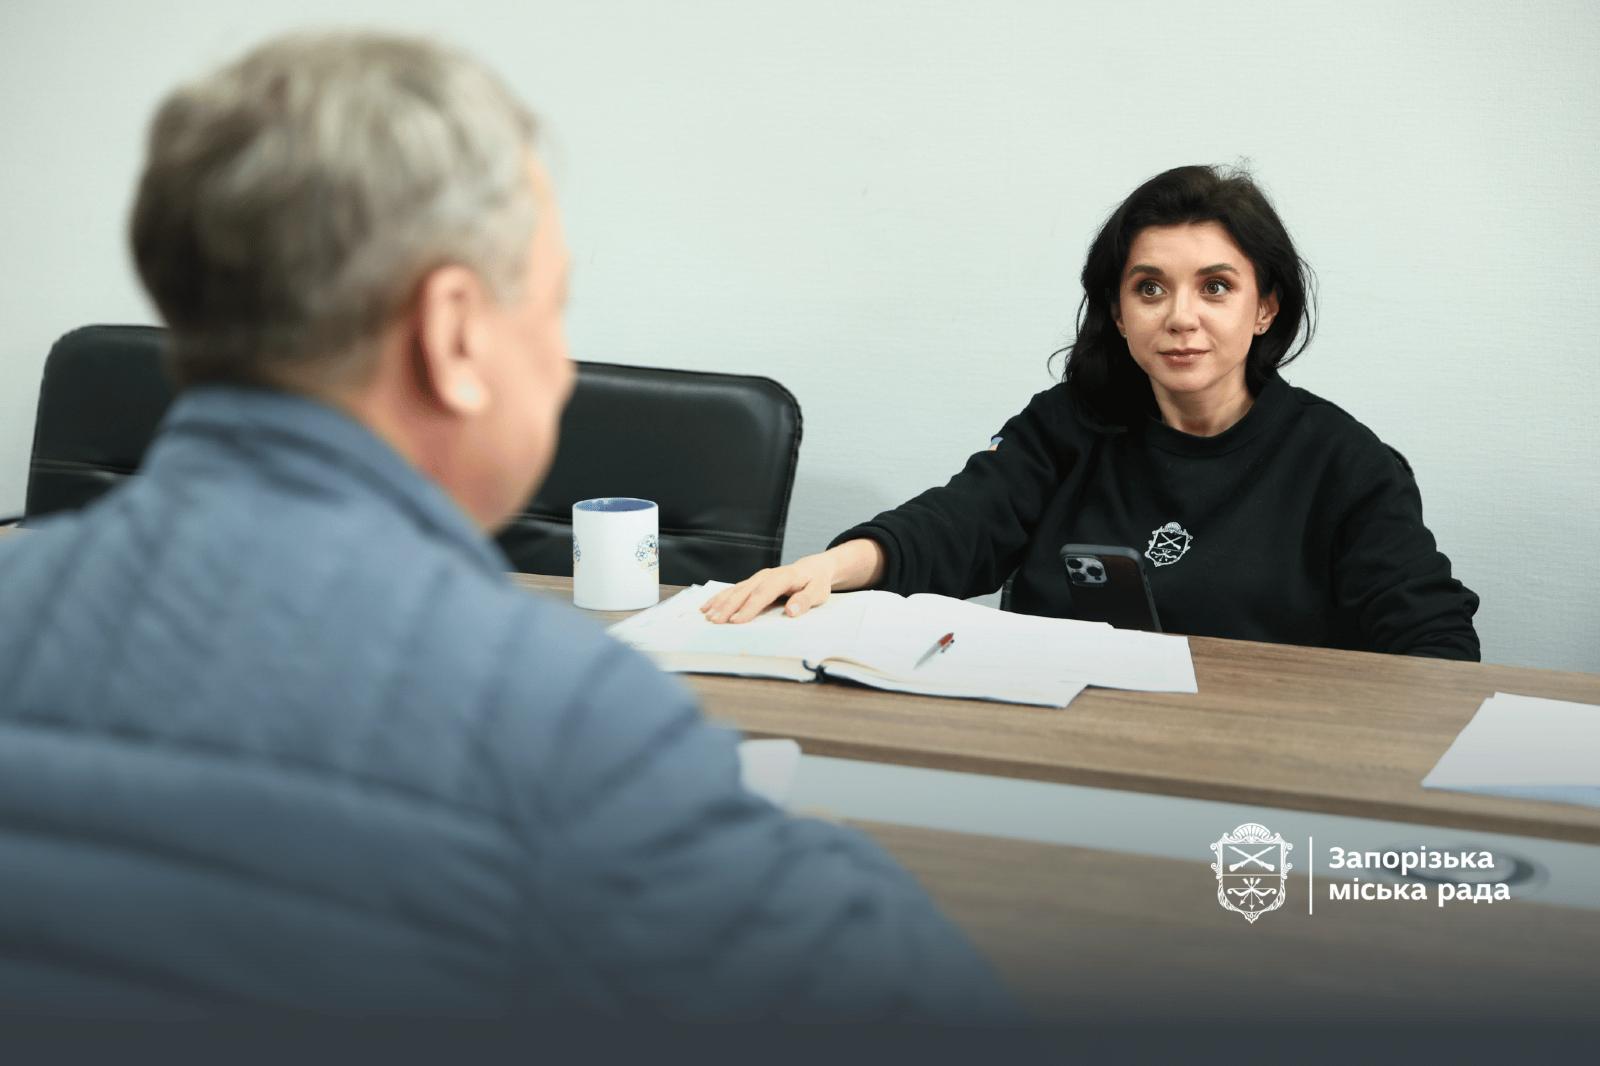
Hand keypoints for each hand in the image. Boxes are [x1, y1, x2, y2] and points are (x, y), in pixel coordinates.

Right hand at [700, 539, 884, 623]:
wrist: (813, 568)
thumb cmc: (816, 582)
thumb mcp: (819, 591)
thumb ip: (806, 600)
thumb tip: (791, 611)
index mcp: (784, 577)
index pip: (764, 593)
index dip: (749, 607)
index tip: (737, 621)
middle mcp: (767, 575)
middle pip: (745, 591)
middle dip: (728, 607)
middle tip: (715, 621)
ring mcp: (757, 577)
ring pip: (736, 590)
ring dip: (720, 603)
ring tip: (707, 616)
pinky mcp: (752, 582)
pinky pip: (733, 590)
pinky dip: (719, 598)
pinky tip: (707, 606)